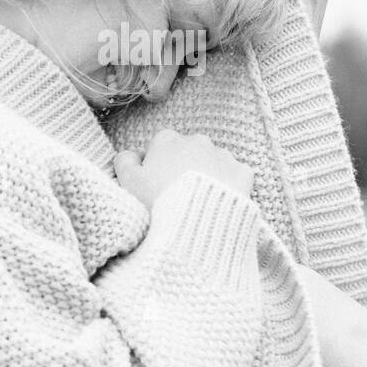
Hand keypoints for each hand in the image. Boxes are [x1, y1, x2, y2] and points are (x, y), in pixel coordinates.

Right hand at [114, 129, 254, 207]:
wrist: (195, 226)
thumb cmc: (157, 203)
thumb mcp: (128, 182)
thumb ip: (123, 162)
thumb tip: (130, 155)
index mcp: (167, 140)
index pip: (159, 147)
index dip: (155, 168)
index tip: (154, 187)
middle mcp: (197, 140)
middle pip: (187, 153)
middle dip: (183, 169)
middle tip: (177, 197)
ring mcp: (223, 155)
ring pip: (212, 163)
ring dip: (207, 177)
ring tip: (199, 204)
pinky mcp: (242, 172)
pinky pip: (235, 177)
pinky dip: (230, 187)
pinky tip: (219, 204)